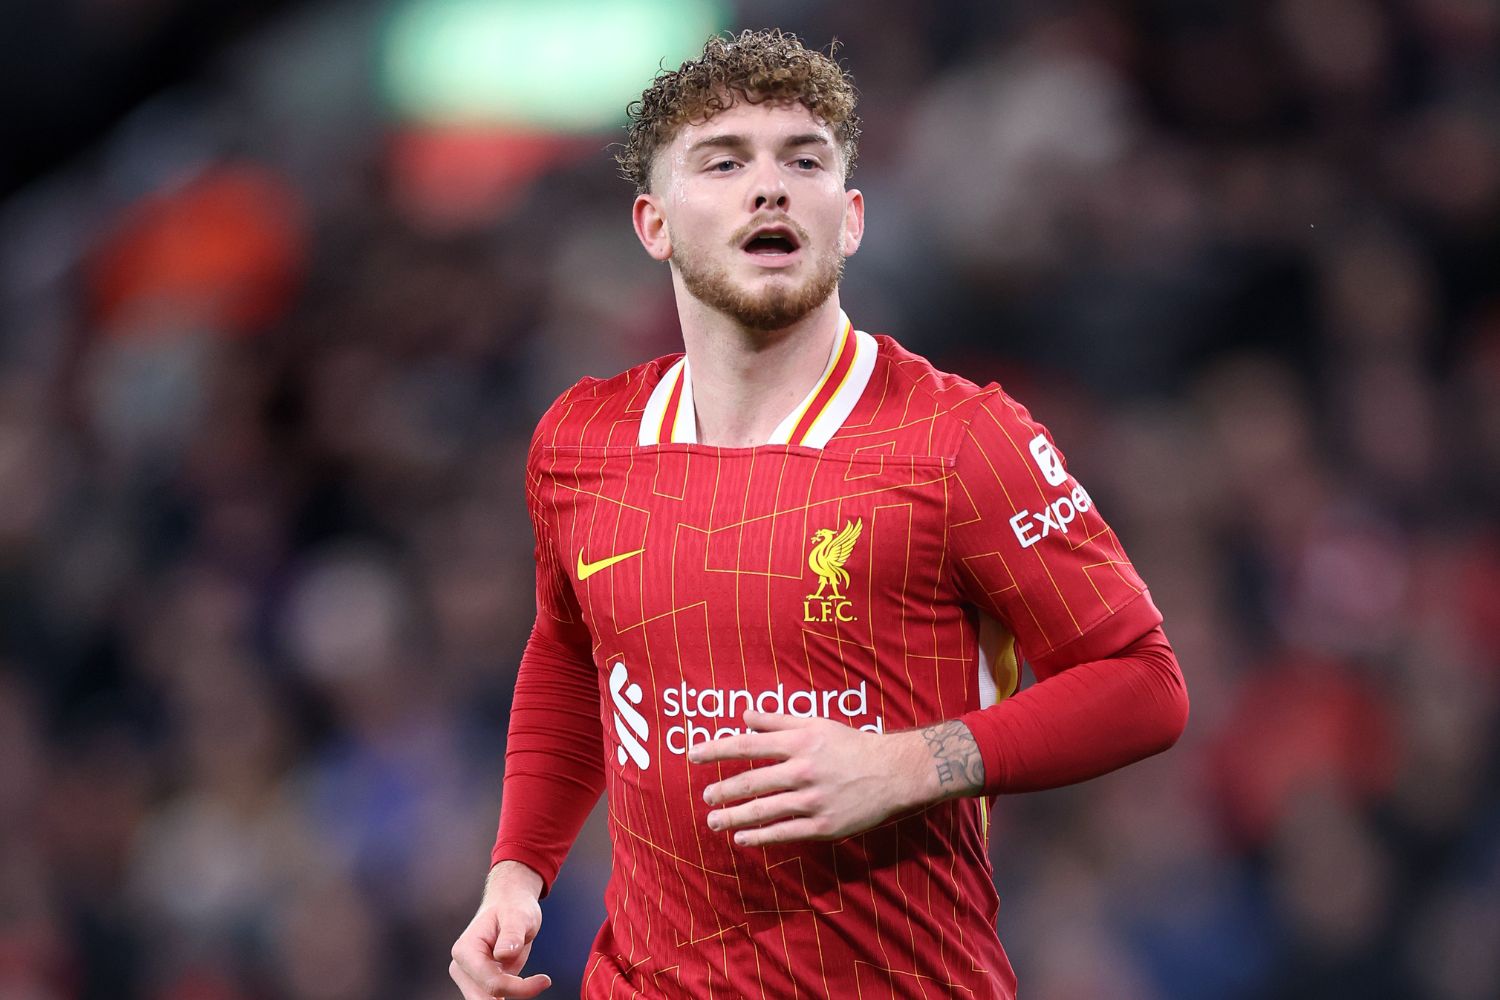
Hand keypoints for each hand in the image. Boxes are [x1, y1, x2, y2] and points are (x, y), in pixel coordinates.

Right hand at [449, 862, 550, 998]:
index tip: (545, 980)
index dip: (518, 987)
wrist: (509, 904)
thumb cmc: (513, 906)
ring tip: (536, 981)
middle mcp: (462, 967)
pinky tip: (528, 985)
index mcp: (465, 950)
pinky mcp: (480, 982)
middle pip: (487, 997)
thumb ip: (511, 934)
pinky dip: (511, 993)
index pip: (491, 982)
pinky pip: (493, 998)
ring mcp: (469, 976)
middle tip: (541, 983)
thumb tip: (503, 954)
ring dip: (514, 993)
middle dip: (515, 993)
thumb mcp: (518, 915)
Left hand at [688, 710, 949, 845]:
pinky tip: (742, 839)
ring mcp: (812, 801)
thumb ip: (777, 721)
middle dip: (722, 791)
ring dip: (733, 817)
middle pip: (750, 782)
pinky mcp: (823, 826)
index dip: (716, 750)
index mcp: (799, 742)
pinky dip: (760, 837)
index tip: (692, 755)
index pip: (747, 745)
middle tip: (705, 797)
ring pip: (763, 811)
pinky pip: (784, 833)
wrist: (893, 773)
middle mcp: (802, 771)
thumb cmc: (852, 745)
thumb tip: (743, 716)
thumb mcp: (816, 724)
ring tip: (713, 821)